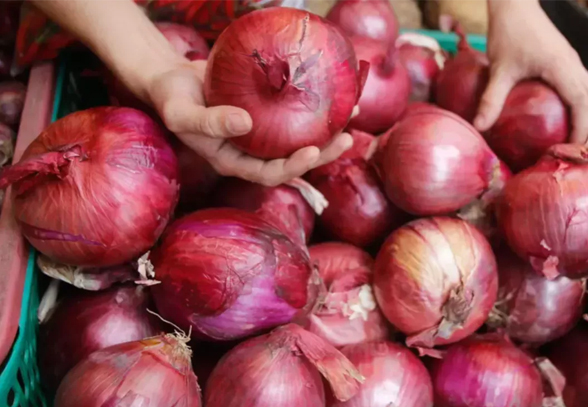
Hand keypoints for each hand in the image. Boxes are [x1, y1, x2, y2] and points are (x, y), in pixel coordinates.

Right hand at [146, 60, 352, 185]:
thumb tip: (246, 123)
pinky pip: (295, 114)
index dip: (293, 167)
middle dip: (323, 153)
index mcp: (235, 161)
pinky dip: (315, 108)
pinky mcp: (268, 112)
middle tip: (346, 138)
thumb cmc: (171, 100)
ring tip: (352, 114)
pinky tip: (335, 95)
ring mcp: (262, 134)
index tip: (313, 151)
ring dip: (328, 131)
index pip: (270, 173)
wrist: (172, 80)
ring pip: (300, 138)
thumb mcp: (182, 114)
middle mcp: (253, 152)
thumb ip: (209, 122)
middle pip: (294, 160)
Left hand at [474, 1, 587, 146]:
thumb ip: (491, 98)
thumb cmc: (508, 33)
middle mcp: (576, 66)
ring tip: (584, 145)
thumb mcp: (499, 68)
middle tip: (584, 157)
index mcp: (563, 68)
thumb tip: (479, 127)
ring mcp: (575, 64)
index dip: (583, 130)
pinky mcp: (569, 62)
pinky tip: (576, 123)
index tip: (574, 152)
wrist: (516, 4)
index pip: (583, 104)